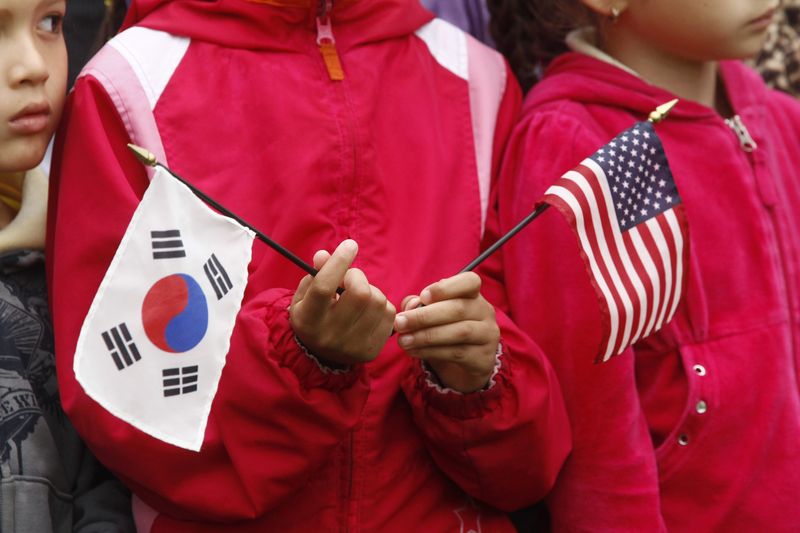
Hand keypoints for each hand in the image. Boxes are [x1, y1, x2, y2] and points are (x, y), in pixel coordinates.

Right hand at [290, 239, 395, 365]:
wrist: (321, 355)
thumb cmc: (313, 316)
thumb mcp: (305, 295)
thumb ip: (315, 274)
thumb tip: (325, 255)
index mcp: (308, 320)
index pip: (324, 287)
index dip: (338, 262)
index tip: (350, 245)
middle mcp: (330, 335)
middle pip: (360, 293)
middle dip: (358, 277)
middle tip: (350, 278)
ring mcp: (353, 346)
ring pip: (377, 301)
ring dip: (371, 290)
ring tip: (358, 297)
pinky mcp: (372, 350)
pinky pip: (389, 313)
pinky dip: (381, 305)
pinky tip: (367, 311)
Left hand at [394, 272, 499, 392]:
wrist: (464, 364)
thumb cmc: (445, 329)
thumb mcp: (431, 313)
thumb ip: (418, 305)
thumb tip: (411, 306)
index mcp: (473, 294)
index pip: (469, 281)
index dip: (446, 287)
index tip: (423, 296)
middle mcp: (485, 311)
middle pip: (458, 309)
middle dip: (425, 316)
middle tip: (400, 323)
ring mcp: (488, 335)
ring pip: (459, 332)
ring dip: (427, 336)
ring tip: (404, 340)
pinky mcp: (484, 357)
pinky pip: (457, 353)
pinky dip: (431, 352)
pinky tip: (414, 351)